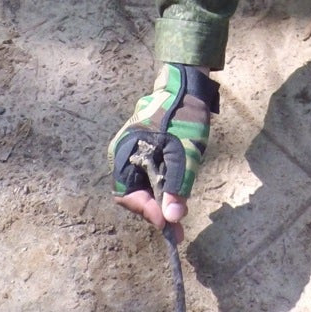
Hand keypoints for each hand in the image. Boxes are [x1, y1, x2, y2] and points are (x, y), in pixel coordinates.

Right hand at [110, 63, 216, 243]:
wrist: (187, 86)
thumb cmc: (183, 116)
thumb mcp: (184, 154)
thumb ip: (177, 186)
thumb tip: (172, 219)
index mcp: (124, 153)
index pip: (127, 195)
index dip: (148, 212)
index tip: (169, 225)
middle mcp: (123, 155)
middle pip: (133, 195)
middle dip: (155, 210)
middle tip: (179, 225)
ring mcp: (132, 152)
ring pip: (141, 187)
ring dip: (159, 201)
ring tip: (181, 212)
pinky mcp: (144, 150)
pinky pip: (147, 176)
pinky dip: (161, 188)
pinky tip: (177, 193)